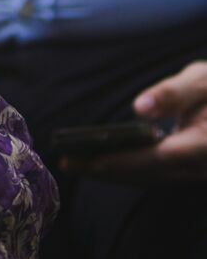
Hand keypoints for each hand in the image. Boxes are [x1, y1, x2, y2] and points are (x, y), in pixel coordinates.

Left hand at [66, 61, 206, 183]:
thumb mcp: (202, 80)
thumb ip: (172, 94)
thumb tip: (139, 108)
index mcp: (203, 146)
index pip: (156, 159)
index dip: (122, 162)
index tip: (89, 162)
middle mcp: (200, 167)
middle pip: (148, 174)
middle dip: (107, 171)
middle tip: (66, 163)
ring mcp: (197, 173)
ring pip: (151, 178)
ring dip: (114, 174)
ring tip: (77, 163)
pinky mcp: (191, 170)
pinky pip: (157, 174)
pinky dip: (130, 170)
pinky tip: (105, 162)